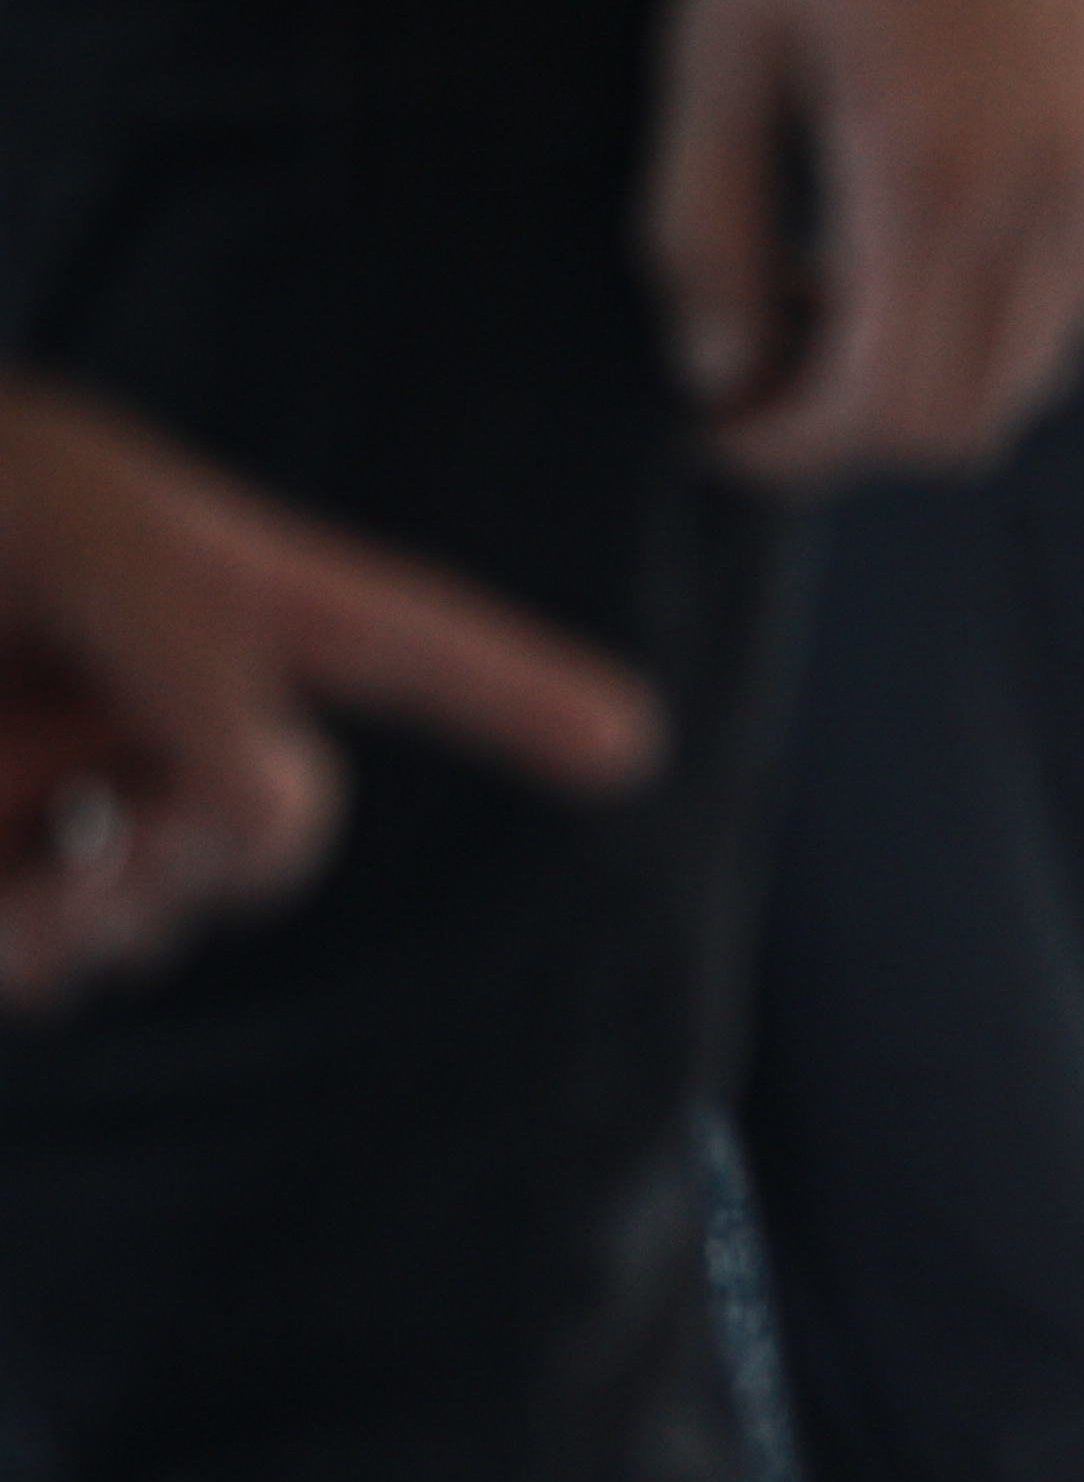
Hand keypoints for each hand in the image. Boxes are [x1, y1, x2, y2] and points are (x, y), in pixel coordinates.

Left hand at [0, 373, 664, 1008]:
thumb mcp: (72, 526)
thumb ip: (202, 659)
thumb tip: (292, 814)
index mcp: (189, 587)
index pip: (396, 641)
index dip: (517, 697)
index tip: (626, 743)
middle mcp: (130, 707)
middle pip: (265, 829)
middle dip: (196, 835)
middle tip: (94, 799)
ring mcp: (39, 799)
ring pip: (141, 919)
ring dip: (77, 892)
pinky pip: (40, 955)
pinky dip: (15, 926)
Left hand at [646, 0, 1083, 489]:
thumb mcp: (714, 42)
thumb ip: (707, 221)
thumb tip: (714, 364)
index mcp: (926, 178)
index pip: (885, 407)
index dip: (790, 447)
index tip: (716, 423)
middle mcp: (1039, 200)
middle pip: (970, 419)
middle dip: (854, 429)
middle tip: (761, 370)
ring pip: (1034, 369)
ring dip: (931, 373)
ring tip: (834, 294)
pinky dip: (1000, 317)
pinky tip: (923, 243)